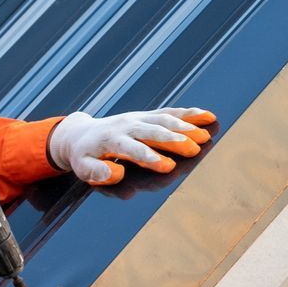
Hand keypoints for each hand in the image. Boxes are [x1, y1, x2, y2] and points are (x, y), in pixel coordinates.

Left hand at [49, 107, 215, 185]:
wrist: (80, 133)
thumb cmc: (84, 155)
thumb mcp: (82, 167)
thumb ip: (96, 172)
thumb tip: (115, 174)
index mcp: (111, 140)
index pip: (132, 149)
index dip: (149, 157)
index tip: (167, 166)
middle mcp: (126, 125)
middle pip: (153, 131)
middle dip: (174, 140)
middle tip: (194, 149)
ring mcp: (138, 118)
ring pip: (164, 119)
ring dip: (186, 126)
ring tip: (205, 135)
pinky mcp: (146, 115)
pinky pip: (169, 112)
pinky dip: (188, 114)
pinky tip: (207, 117)